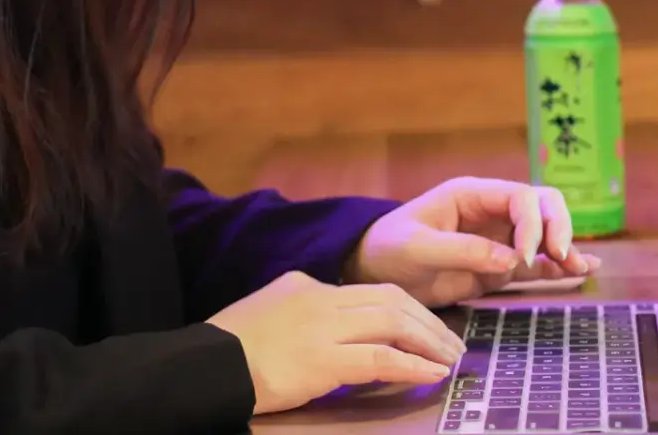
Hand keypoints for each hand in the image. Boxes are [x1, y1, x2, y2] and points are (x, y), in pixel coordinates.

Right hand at [205, 270, 466, 414]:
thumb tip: (336, 325)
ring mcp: (323, 328)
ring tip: (451, 358)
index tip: (428, 327)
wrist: (205, 366)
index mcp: (306, 284)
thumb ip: (304, 311)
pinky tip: (432, 373)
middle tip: (452, 343)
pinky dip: (412, 365)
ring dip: (429, 341)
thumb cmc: (230, 347)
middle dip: (428, 322)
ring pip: (393, 323)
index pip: (371, 290)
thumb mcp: (269, 311)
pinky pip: (381, 359)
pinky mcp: (324, 361)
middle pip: (391, 300)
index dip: (407, 309)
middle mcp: (320, 298)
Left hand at [344, 177, 597, 307]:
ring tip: (580, 268)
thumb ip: (462, 250)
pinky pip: (535, 263)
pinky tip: (581, 271)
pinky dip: (557, 267)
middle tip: (561, 258)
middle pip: (542, 206)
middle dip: (557, 228)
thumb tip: (512, 260)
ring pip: (545, 234)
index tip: (524, 257)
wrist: (375, 273)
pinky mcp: (499, 266)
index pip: (519, 197)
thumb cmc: (389, 249)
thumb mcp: (417, 248)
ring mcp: (499, 239)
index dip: (532, 224)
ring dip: (564, 248)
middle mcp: (491, 212)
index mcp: (471, 195)